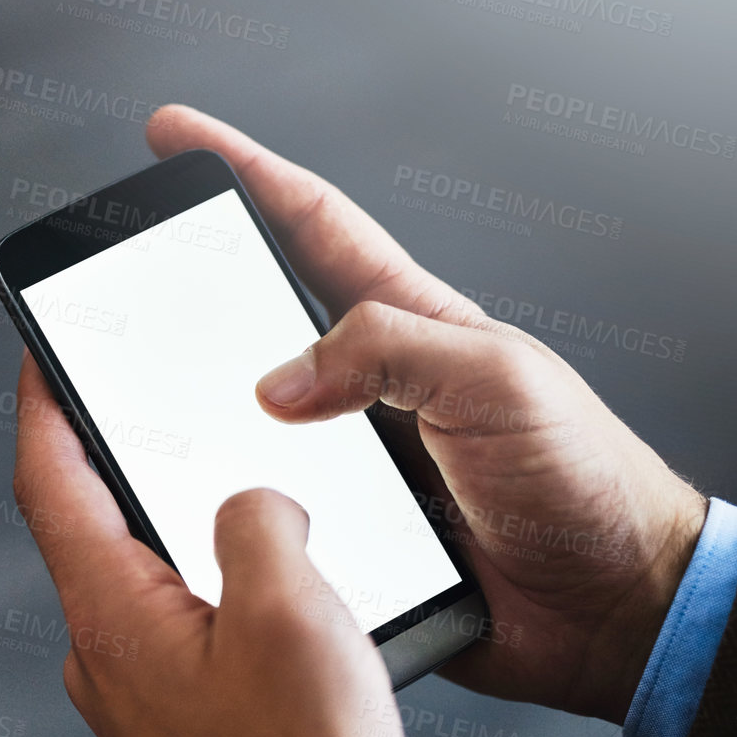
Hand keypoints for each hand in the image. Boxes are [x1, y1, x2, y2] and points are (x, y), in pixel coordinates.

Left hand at [12, 354, 422, 736]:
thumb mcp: (291, 614)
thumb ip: (257, 523)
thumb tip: (251, 506)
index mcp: (110, 614)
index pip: (51, 480)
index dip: (44, 404)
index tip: (42, 348)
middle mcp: (105, 654)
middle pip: (91, 524)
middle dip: (116, 452)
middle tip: (144, 389)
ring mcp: (139, 697)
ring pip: (145, 577)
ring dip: (177, 520)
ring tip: (227, 466)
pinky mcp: (182, 726)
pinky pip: (185, 627)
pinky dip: (213, 583)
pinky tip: (275, 575)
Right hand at [147, 104, 706, 723]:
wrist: (608, 599)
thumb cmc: (579, 476)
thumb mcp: (494, 377)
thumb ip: (388, 351)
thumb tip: (278, 380)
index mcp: (407, 321)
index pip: (309, 223)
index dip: (244, 172)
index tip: (178, 138)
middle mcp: (367, 384)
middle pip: (256, 317)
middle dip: (190, 286)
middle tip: (129, 271)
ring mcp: (347, 456)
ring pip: (244, 419)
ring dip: (195, 412)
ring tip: (138, 402)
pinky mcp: (340, 528)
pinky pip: (263, 507)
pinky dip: (226, 506)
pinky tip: (195, 510)